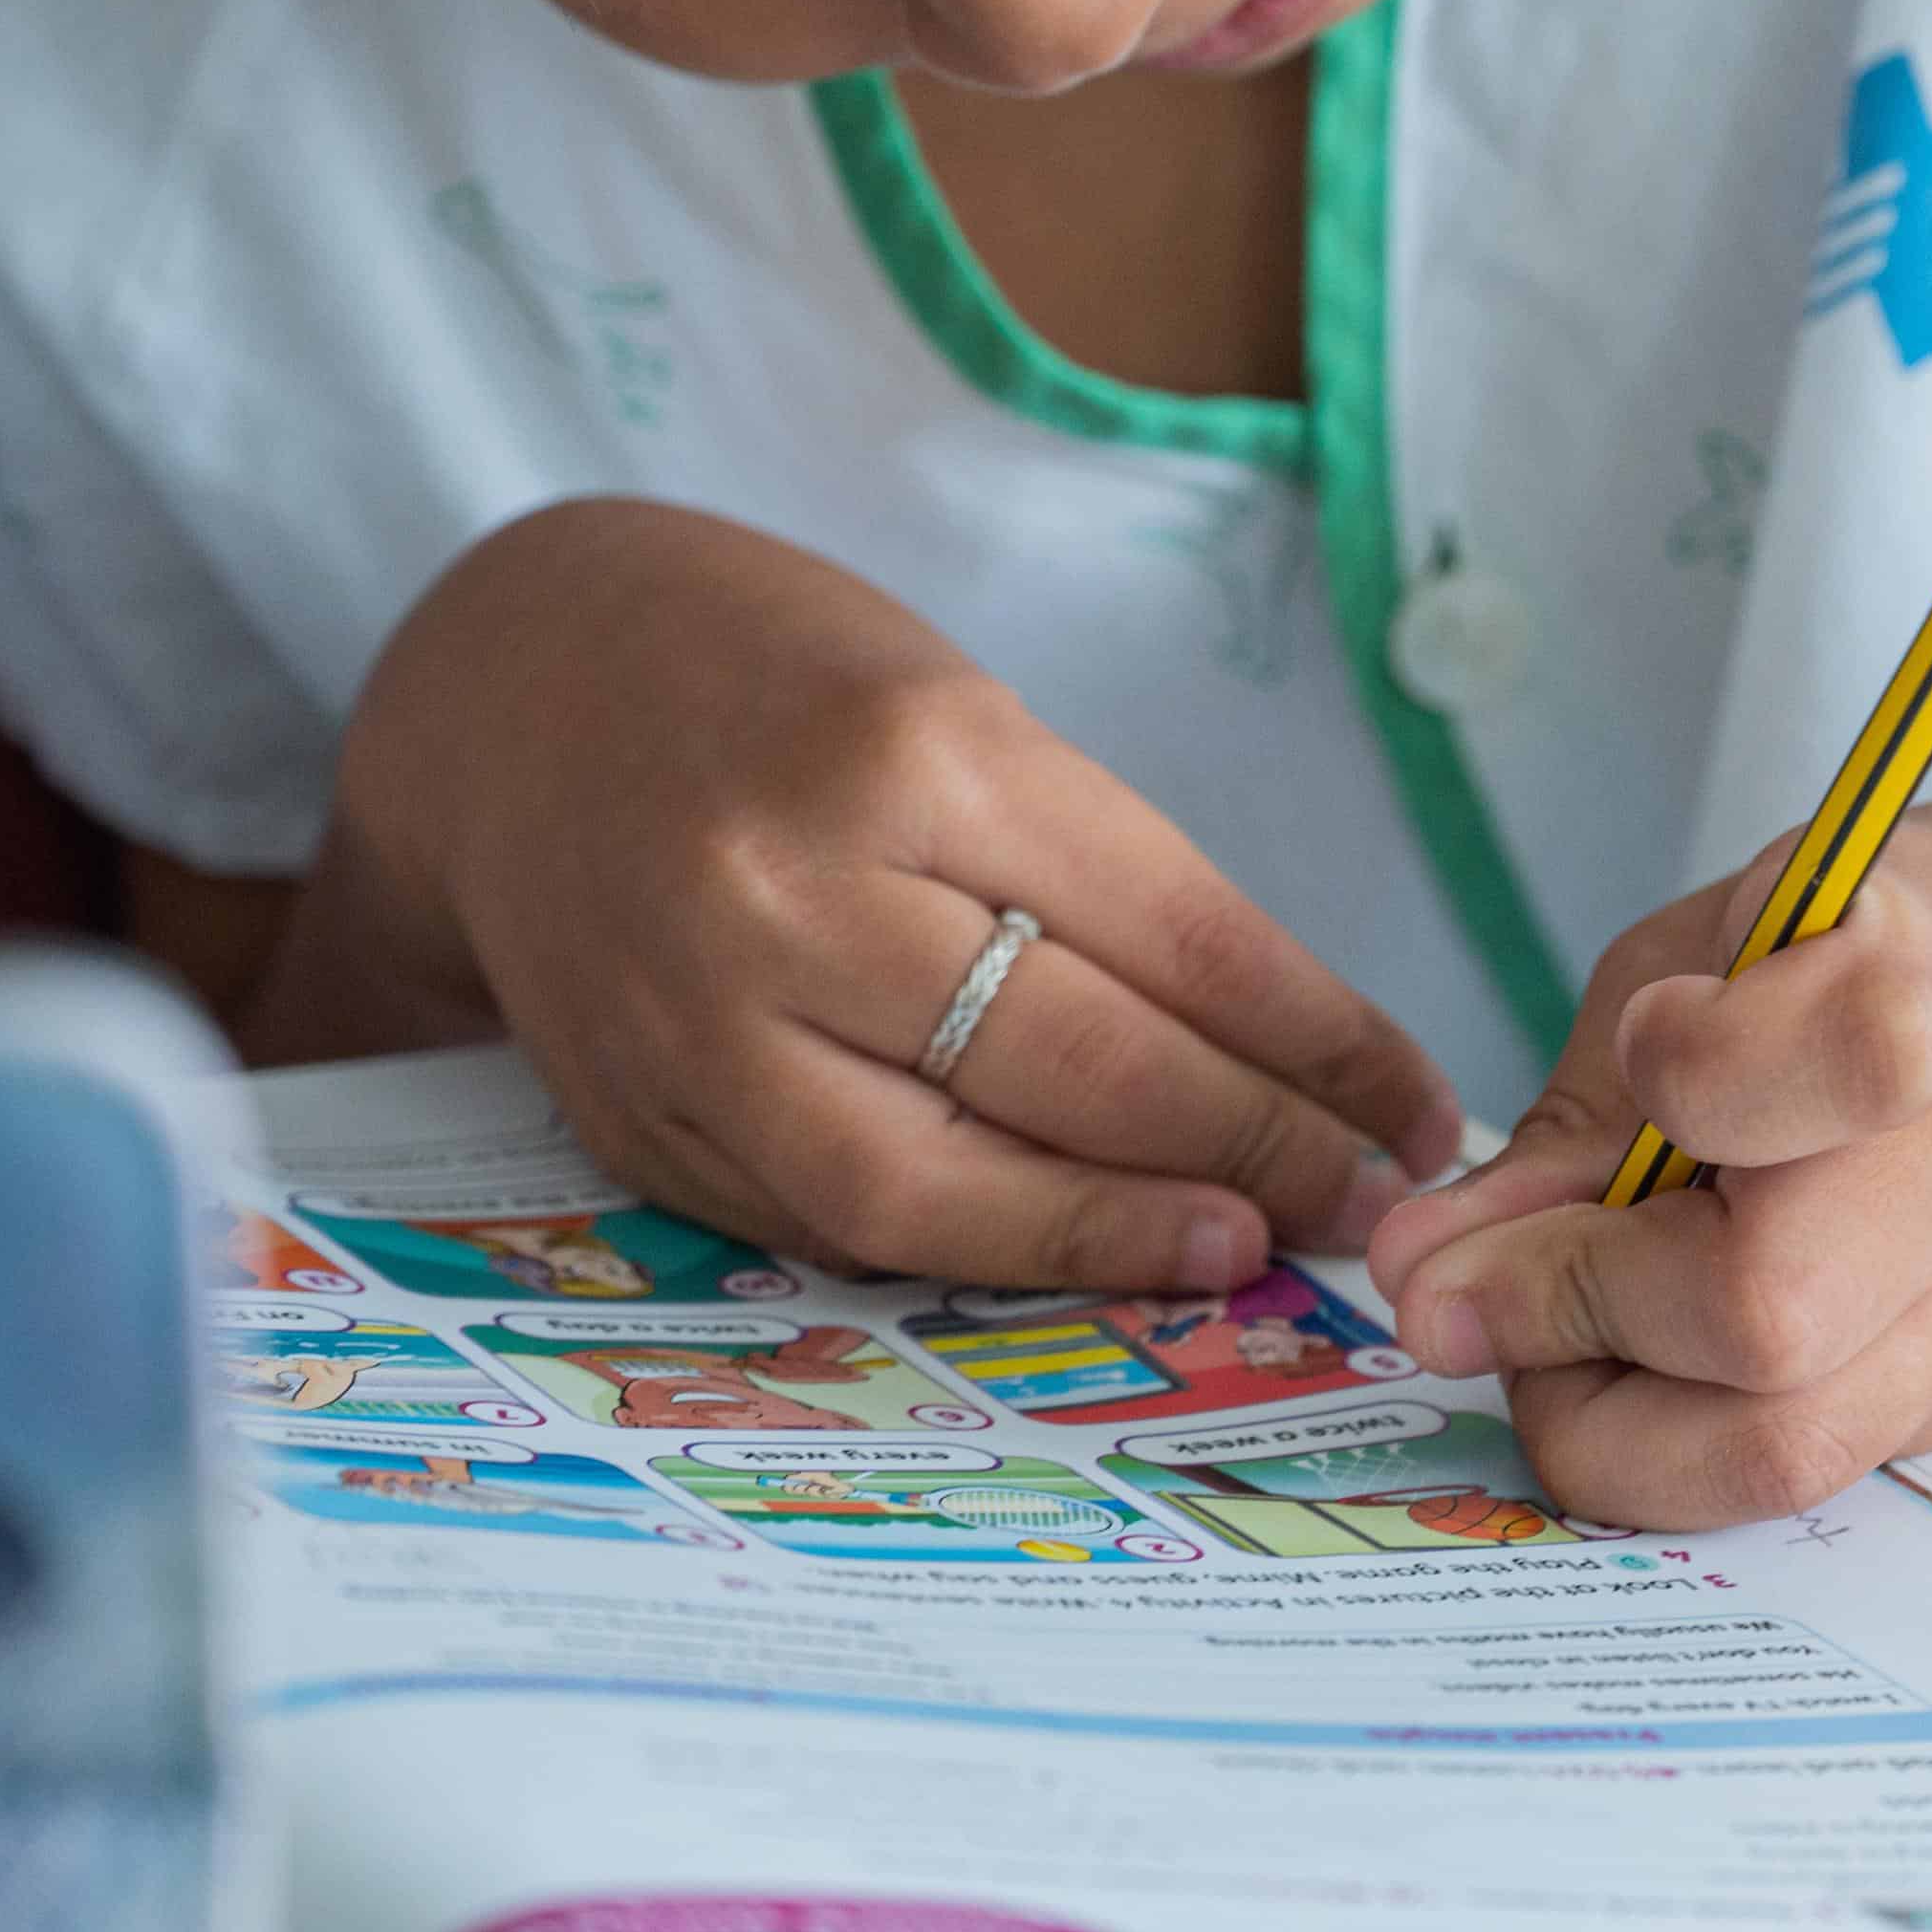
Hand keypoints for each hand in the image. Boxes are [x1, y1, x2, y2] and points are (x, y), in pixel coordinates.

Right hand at [251, 498, 1459, 1293]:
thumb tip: (1295, 1056)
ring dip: (1114, 1234)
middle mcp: (793, 888)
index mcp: (911, 749)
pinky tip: (1065, 1250)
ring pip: (938, 1182)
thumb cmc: (781, 681)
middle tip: (1360, 1201)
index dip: (1315, 1042)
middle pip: (1073, 1064)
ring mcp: (696, 1017)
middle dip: (1248, 1146)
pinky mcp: (638, 1111)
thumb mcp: (954, 712)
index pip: (1170, 932)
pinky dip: (966, 1246)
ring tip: (1238, 1251)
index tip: (1413, 1109)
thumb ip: (1094, 877)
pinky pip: (827, 1218)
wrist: (518, 691)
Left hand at [1364, 780, 1931, 1531]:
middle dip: (1575, 1314)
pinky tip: (1652, 1368)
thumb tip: (1421, 1273)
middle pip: (1767, 1315)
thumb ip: (1593, 1103)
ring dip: (1611, 1424)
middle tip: (1484, 1287)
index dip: (1671, 1075)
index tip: (1640, 1057)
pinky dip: (1694, 1442)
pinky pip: (1823, 1474)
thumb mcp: (1749, 927)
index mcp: (1928, 969)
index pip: (1780, 1065)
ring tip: (1552, 1350)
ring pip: (1788, 1448)